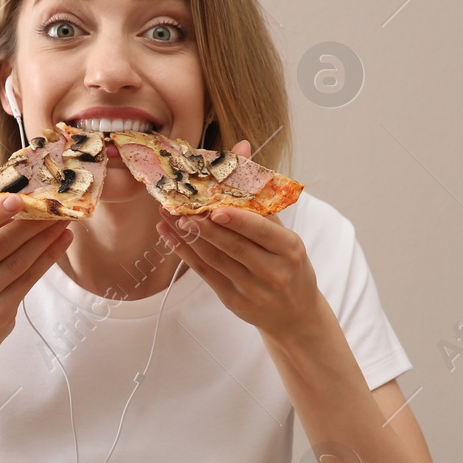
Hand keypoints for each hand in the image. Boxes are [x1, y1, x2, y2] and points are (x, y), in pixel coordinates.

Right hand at [0, 197, 71, 351]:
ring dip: (44, 238)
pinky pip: (29, 280)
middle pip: (0, 246)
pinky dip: (48, 258)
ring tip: (63, 220)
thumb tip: (17, 201)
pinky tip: (61, 241)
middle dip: (31, 222)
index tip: (18, 199)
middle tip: (54, 204)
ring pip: (19, 262)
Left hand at [156, 141, 321, 339]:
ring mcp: (251, 290)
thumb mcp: (285, 233)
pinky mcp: (233, 301)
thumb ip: (259, 195)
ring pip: (214, 259)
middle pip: (233, 246)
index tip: (214, 208)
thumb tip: (241, 148)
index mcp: (290, 249)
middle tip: (178, 206)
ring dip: (188, 236)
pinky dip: (184, 253)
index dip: (238, 220)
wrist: (295, 315)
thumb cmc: (289, 264)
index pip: (262, 232)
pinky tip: (169, 235)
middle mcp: (272, 272)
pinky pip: (205, 273)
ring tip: (167, 215)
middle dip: (203, 226)